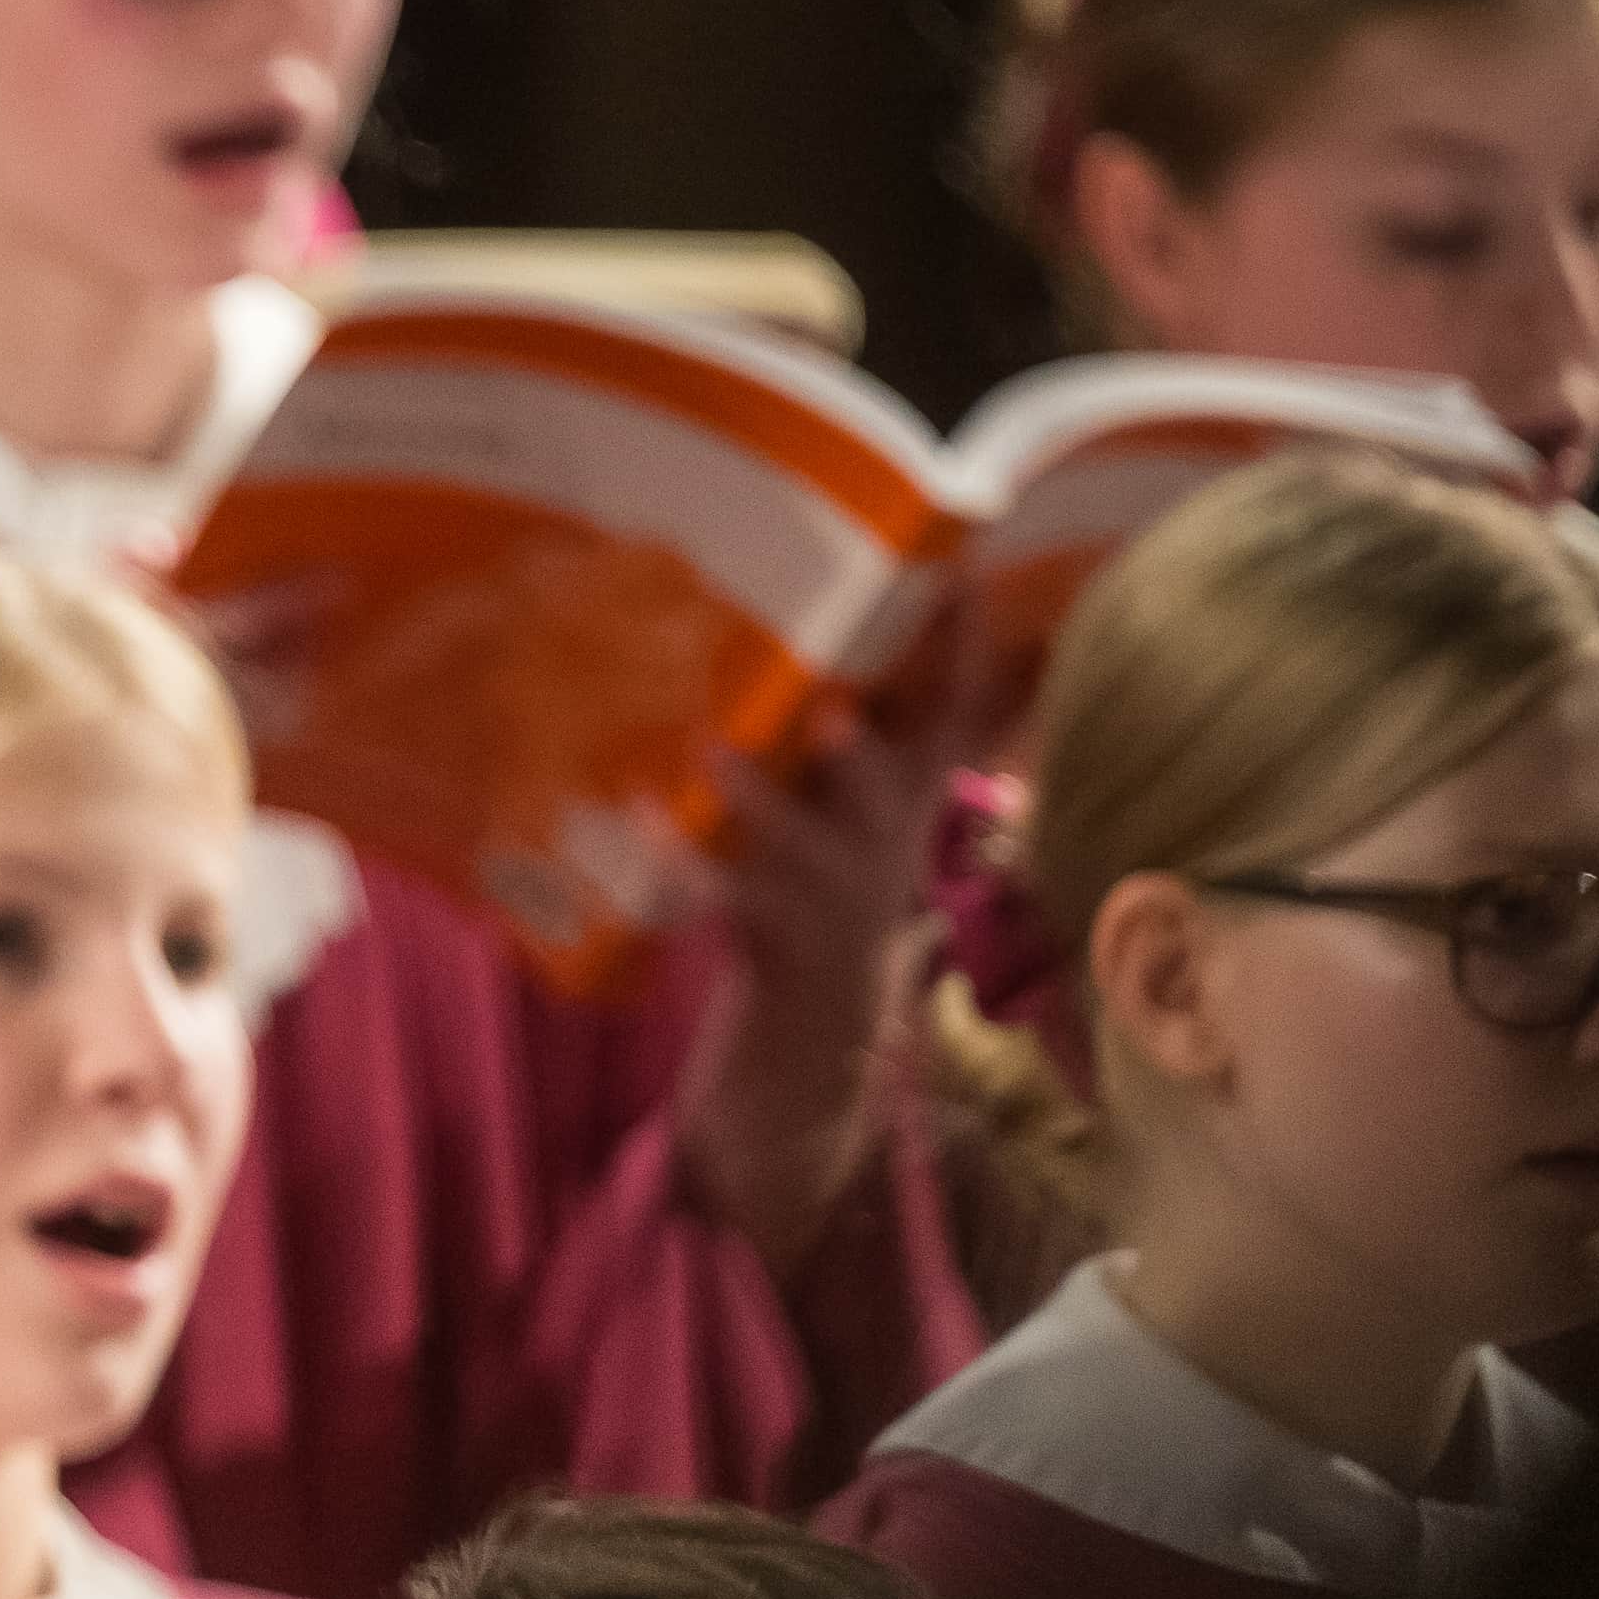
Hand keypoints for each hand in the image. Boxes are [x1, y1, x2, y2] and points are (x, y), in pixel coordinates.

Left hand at [672, 660, 966, 1263]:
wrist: (821, 1029)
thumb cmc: (830, 883)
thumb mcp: (861, 807)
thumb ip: (857, 731)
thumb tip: (825, 627)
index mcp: (913, 799)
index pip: (953, 712)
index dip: (964, 644)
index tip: (965, 570)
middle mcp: (885, 845)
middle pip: (890, 788)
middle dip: (865, 749)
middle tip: (835, 711)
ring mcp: (832, 897)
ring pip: (800, 844)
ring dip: (759, 800)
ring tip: (710, 749)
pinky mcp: (773, 939)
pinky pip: (717, 900)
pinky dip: (675, 865)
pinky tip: (633, 819)